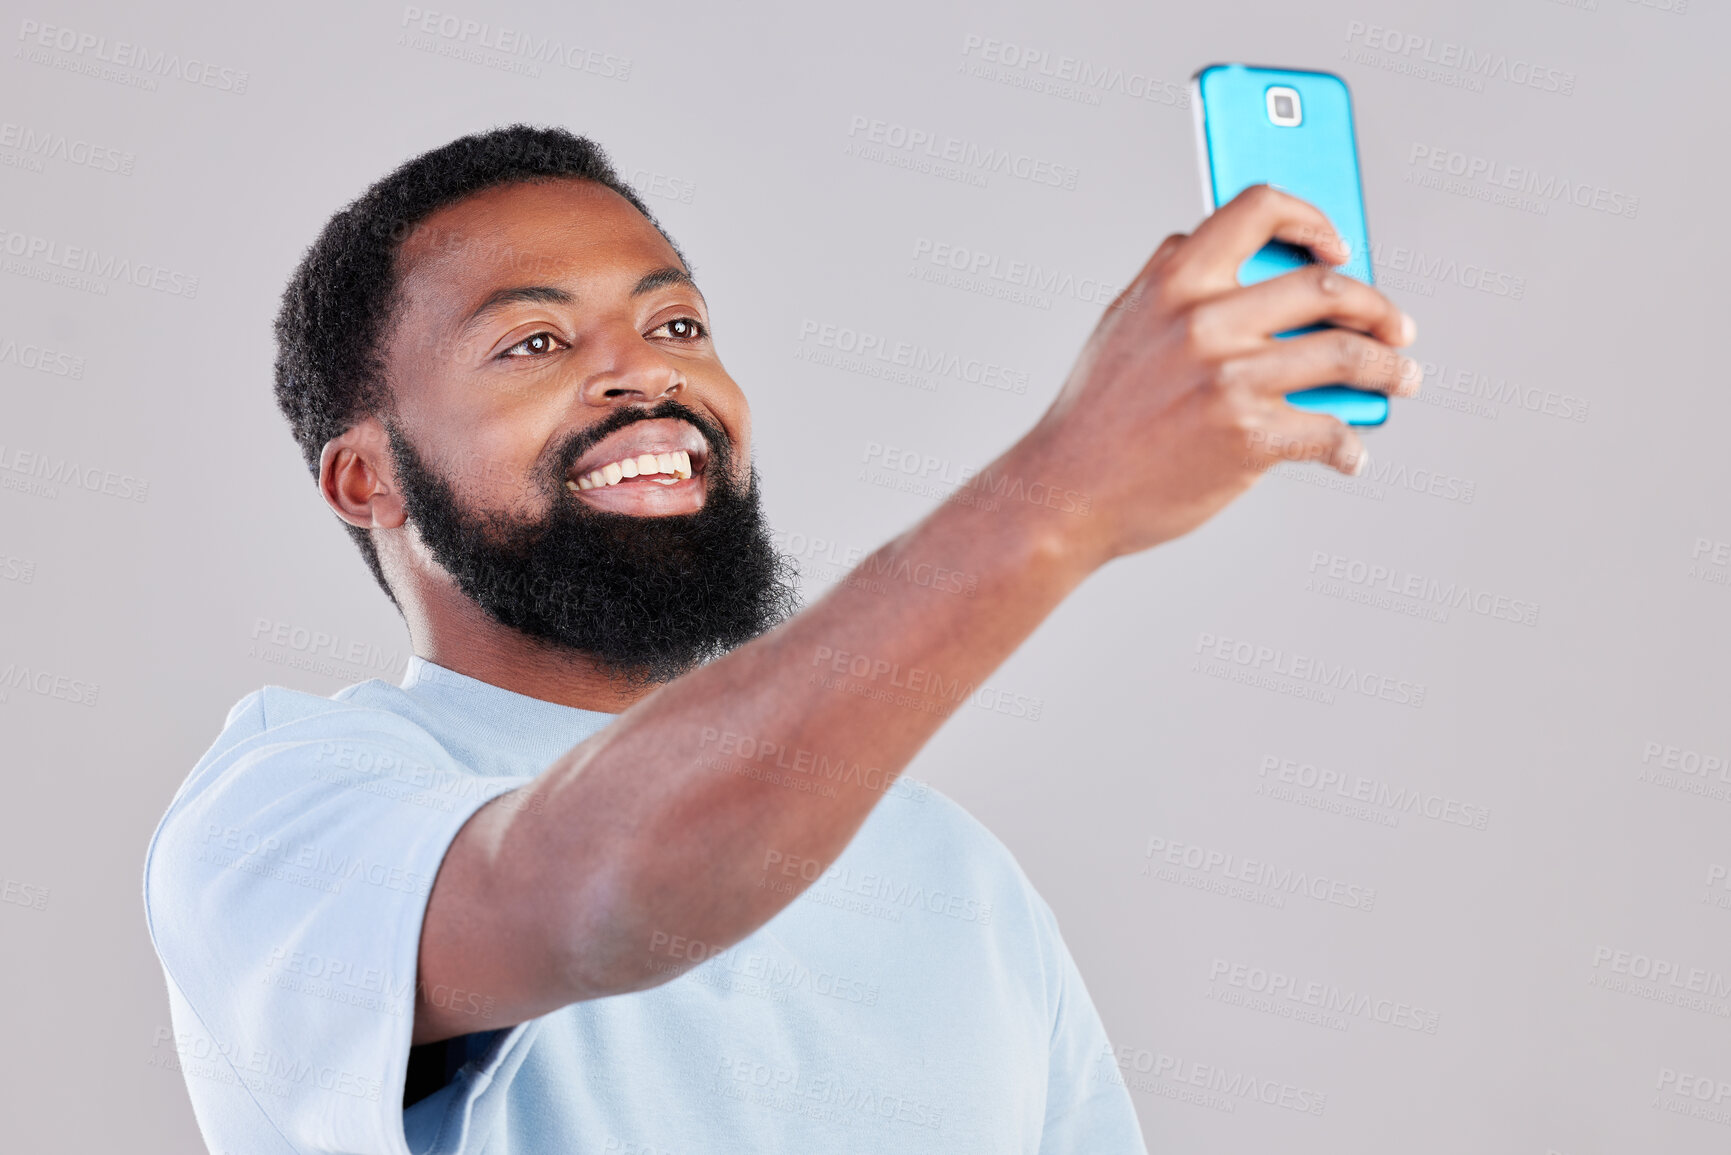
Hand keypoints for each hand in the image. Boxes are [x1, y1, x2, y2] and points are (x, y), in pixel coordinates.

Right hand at [1015, 184, 1419, 566]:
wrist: (1067, 492)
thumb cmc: (1096, 413)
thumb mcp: (1121, 321)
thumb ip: (1172, 276)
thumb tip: (1237, 248)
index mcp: (1176, 281)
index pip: (1260, 209)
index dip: (1313, 219)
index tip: (1339, 245)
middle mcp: (1208, 322)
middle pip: (1328, 288)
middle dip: (1379, 307)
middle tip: (1396, 327)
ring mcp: (1232, 380)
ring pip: (1347, 355)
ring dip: (1389, 368)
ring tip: (1401, 377)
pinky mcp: (1250, 438)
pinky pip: (1329, 431)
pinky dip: (1351, 445)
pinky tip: (1351, 451)